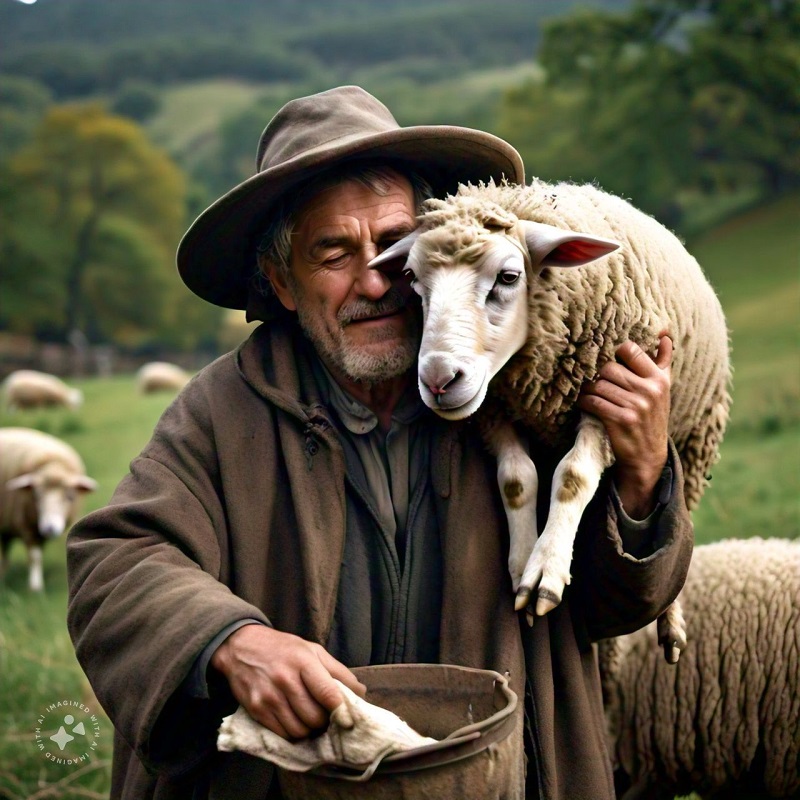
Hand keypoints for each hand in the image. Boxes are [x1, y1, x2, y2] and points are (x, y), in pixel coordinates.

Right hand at [210, 624, 366, 739]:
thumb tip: (360, 692)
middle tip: (326, 716)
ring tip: (310, 719)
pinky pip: (282, 734)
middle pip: (315, 717)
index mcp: (303, 661)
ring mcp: (269, 697)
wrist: (240, 647)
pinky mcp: (256, 711)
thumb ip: (337, 671)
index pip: (328, 693)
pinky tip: (294, 720)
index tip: (349, 719)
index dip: (342, 710)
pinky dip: (293, 732)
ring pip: (299, 730)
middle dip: (325, 721)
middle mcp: (285, 680)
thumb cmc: (283, 648)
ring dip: (310, 730)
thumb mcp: (312, 649)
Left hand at [577, 335, 671, 517]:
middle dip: (596, 373)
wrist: (648, 456)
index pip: (630, 349)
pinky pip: (593, 402)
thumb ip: (662, 360)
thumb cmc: (651, 416)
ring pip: (598, 384)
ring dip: (586, 387)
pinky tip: (582, 402)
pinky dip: (583, 401)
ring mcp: (636, 406)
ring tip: (584, 389)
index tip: (606, 359)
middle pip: (609, 367)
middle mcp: (650, 390)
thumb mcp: (662, 388)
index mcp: (659, 378)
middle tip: (588, 376)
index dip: (614, 352)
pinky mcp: (621, 420)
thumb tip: (665, 332)